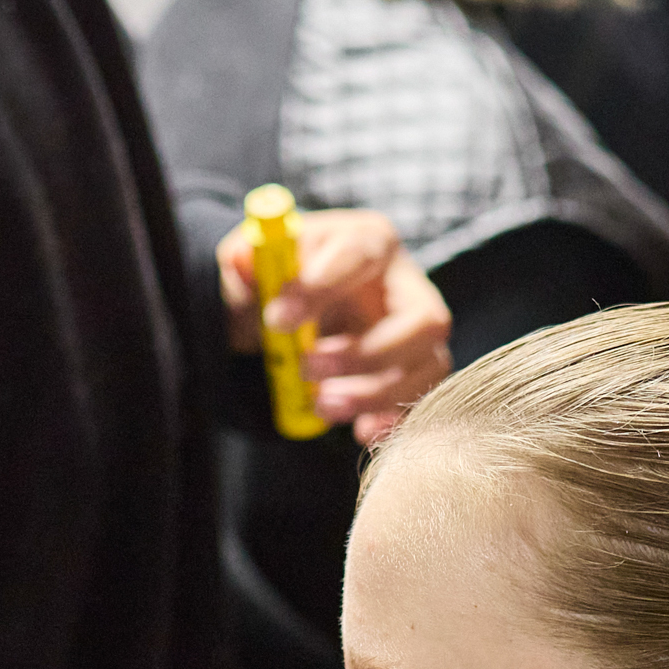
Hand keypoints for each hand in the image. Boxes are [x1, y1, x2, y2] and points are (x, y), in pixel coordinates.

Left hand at [217, 207, 452, 440]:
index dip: (321, 287)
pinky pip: (421, 401)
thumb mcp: (255, 266)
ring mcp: (417, 334)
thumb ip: (245, 265)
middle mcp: (407, 285)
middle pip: (423, 320)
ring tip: (321, 403)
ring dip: (373, 393)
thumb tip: (242, 261)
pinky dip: (390, 419)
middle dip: (364, 353)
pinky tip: (357, 428)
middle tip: (308, 368)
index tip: (277, 319)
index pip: (361, 255)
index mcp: (370, 240)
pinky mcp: (416, 372)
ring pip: (426, 367)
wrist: (293, 313)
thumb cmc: (282, 281)